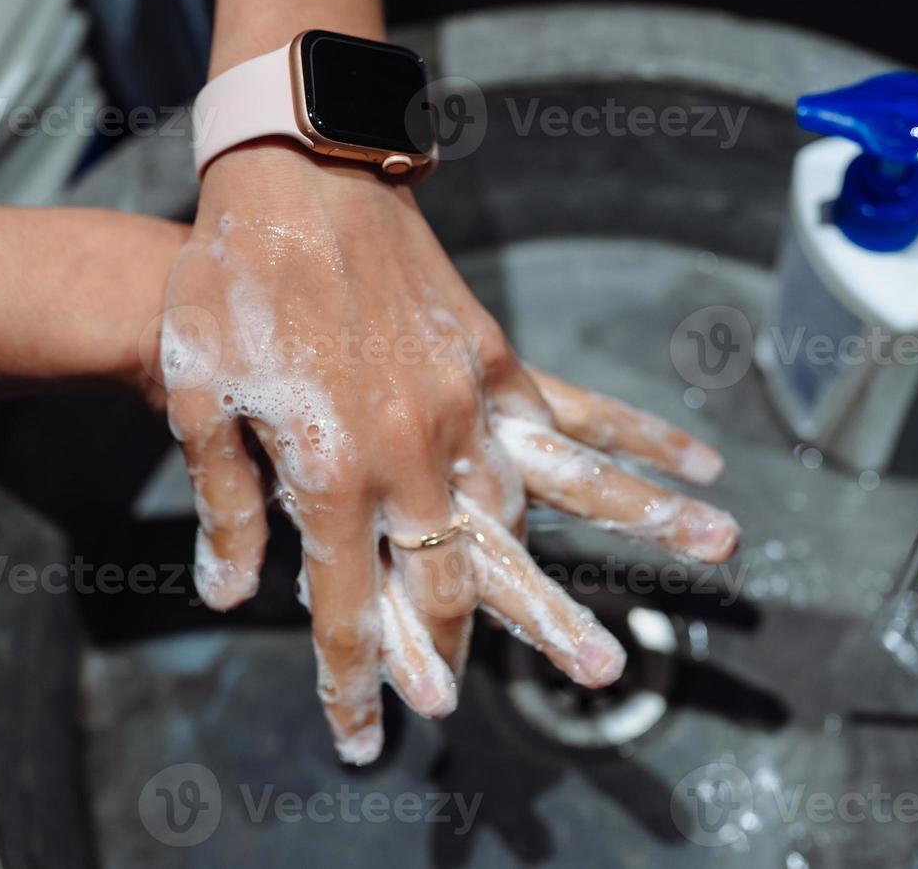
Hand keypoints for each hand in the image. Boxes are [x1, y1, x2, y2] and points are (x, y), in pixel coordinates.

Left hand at [157, 144, 739, 763]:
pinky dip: (640, 443)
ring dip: (638, 543)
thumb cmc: (230, 292)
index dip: (354, 677)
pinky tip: (700, 463)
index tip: (369, 734)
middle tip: (531, 694)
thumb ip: (227, 508)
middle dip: (481, 649)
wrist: (288, 183)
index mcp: (331, 477)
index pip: (345, 605)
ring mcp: (464, 408)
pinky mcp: (494, 363)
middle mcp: (413, 457)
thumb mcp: (200, 405)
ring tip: (717, 564)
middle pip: (456, 582)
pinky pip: (575, 416)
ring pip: (553, 506)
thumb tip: (233, 593)